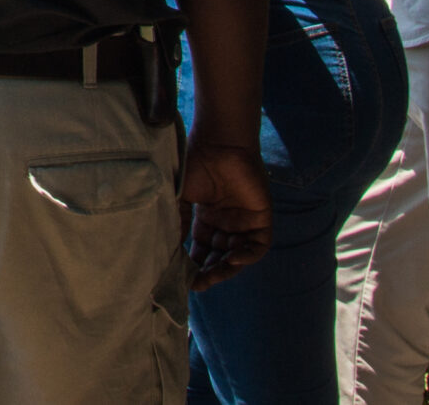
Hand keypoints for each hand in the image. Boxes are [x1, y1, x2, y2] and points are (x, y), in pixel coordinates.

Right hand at [178, 141, 269, 289]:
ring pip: (238, 255)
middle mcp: (226, 222)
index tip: (181, 278)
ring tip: (212, 276)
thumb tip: (167, 253)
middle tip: (197, 283)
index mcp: (206, 218)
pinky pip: (258, 246)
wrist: (217, 144)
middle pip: (219, 256)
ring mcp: (244, 221)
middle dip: (209, 272)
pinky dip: (248, 256)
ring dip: (227, 269)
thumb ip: (176, 225)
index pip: (201, 250)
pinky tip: (233, 261)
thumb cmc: (194, 165)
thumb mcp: (179, 199)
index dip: (193, 265)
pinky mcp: (261, 217)